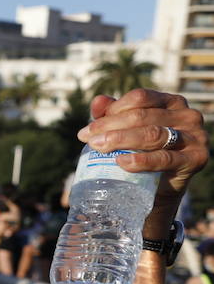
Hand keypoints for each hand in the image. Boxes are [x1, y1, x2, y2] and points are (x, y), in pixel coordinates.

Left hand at [81, 89, 207, 207]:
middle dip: (111, 126)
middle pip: (143, 116)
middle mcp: (187, 115)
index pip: (141, 98)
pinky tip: (121, 162)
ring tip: (99, 147)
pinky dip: (140, 161)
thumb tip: (97, 101)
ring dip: (121, 140)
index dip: (114, 110)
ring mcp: (195, 136)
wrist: (161, 185)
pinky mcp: (195, 159)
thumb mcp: (129, 130)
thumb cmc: (144, 151)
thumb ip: (114, 114)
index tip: (91, 128)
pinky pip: (164, 158)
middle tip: (88, 138)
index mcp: (171, 102)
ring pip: (153, 134)